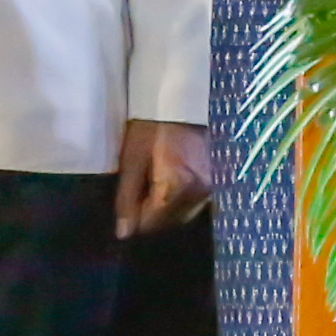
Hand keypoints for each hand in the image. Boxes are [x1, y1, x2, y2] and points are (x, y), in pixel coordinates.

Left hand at [117, 120, 212, 238]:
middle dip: (148, 215)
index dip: (133, 217)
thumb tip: (123, 234)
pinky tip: (164, 186)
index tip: (124, 202)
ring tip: (149, 186)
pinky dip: (175, 202)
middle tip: (135, 192)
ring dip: (162, 209)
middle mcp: (198, 195)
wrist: (178, 101)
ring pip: (179, 216)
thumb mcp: (132, 161)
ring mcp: (208, 189)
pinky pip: (190, 204)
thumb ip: (127, 199)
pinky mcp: (211, 182)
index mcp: (177, 189)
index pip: (151, 223)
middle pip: (167, 223)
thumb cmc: (150, 127)